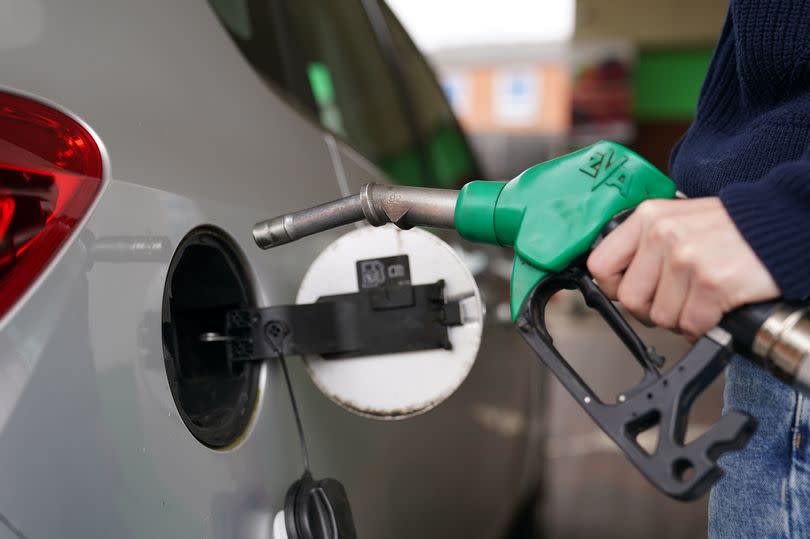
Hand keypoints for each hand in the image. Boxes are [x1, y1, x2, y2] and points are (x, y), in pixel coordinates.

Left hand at [587, 197, 779, 339]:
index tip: (630, 290)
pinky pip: (691, 325)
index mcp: (648, 217)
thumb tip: (616, 280)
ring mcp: (686, 259)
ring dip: (682, 317)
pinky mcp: (711, 283)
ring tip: (701, 297)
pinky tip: (716, 307)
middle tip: (676, 299)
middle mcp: (662, 235)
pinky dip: (704, 325)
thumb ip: (646, 244)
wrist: (784, 225)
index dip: (614, 287)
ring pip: (661, 317)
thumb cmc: (732, 228)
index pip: (600, 265)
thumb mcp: (679, 220)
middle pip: (630, 299)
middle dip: (652, 309)